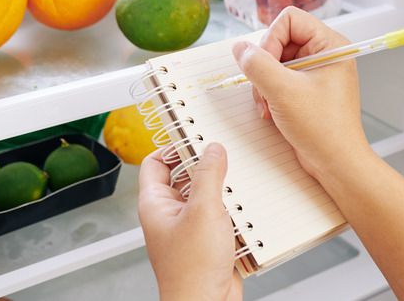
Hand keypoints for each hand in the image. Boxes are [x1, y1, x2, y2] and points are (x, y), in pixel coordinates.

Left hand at [138, 143, 242, 300]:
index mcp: (156, 204)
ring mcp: (190, 228)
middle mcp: (170, 214)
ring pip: (207, 196)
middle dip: (206, 166)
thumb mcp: (203, 211)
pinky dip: (234, 210)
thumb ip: (209, 175)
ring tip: (238, 181)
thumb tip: (213, 150)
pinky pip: (221, 215)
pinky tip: (247, 207)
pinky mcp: (209, 240)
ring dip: (224, 189)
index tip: (194, 133)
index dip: (173, 146)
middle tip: (223, 154)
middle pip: (186, 176)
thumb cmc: (191, 270)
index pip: (156, 163)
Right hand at [232, 7, 370, 179]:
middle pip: (279, 40)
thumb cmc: (324, 129)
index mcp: (330, 45)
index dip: (271, 39)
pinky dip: (269, 94)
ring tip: (269, 106)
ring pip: (274, 62)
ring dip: (264, 84)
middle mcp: (324, 55)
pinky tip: (272, 112)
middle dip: (265, 67)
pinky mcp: (306, 90)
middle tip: (265, 90)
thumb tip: (240, 48)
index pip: (289, 20)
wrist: (336, 163)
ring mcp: (315, 73)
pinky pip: (277, 79)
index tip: (266, 65)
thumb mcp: (283, 91)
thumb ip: (257, 64)